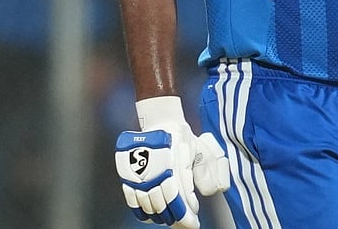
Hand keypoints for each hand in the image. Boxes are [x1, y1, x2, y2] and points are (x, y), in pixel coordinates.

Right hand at [115, 97, 229, 227]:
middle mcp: (154, 171)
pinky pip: (132, 199)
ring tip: (171, 220)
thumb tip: (209, 192)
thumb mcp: (199, 150)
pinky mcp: (128, 175)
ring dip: (161, 216)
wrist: (160, 120)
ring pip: (149, 205)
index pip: (178, 197)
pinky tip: (150, 217)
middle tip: (184, 224)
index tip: (193, 222)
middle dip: (175, 218)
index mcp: (173, 164)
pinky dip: (141, 211)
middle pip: (163, 205)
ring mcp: (140, 174)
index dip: (185, 213)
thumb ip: (205, 171)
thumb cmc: (181, 136)